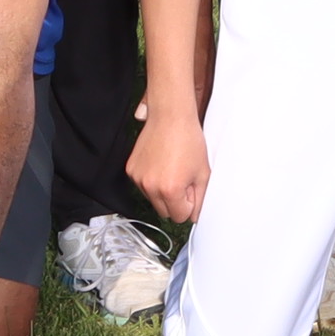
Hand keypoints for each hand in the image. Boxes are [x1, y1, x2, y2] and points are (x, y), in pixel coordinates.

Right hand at [130, 104, 211, 222]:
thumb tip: (194, 215)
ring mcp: (138, 179)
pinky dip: (152, 180)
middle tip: (183, 179)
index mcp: (170, 190)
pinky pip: (143, 186)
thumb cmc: (189, 141)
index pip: (180, 217)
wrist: (170, 118)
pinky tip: (160, 163)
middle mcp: (150, 187)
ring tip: (172, 168)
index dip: (188, 204)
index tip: (191, 189)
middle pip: (165, 212)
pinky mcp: (131, 170)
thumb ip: (200, 199)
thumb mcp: (203, 173)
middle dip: (176, 201)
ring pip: (153, 200)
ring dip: (162, 191)